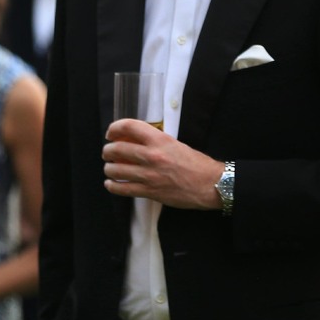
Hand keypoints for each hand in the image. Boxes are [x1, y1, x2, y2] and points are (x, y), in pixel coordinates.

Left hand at [102, 119, 223, 209]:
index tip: (111, 133)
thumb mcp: (177, 145)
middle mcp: (152, 156)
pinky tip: (112, 184)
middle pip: (117, 149)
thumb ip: (157, 142)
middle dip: (108, 151)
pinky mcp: (149, 192)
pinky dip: (112, 186)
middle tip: (109, 153)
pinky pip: (121, 189)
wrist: (211, 185)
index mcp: (161, 141)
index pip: (130, 127)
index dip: (115, 128)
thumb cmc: (198, 165)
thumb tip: (137, 142)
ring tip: (111, 169)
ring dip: (109, 168)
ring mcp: (149, 175)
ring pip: (115, 170)